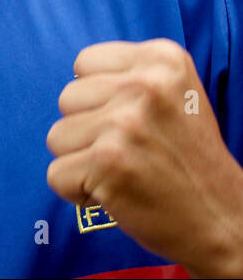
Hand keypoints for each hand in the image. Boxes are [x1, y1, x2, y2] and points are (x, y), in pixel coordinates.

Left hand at [46, 39, 242, 277]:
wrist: (224, 220)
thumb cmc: (188, 160)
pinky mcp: (108, 162)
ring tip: (124, 170)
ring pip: (57, 136)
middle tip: (131, 150)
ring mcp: (125, 123)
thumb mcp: (174, 96)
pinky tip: (116, 191)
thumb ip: (128, 76)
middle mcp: (145, 85)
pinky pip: (55, 174)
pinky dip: (77, 191)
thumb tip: (75, 78)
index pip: (84, 63)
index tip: (132, 119)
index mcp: (163, 59)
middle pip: (67, 98)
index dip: (99, 97)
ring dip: (82, 160)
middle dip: (88, 128)